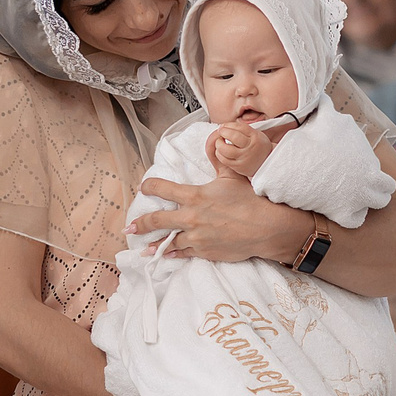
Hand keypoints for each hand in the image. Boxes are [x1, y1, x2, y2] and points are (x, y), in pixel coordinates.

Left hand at [131, 171, 308, 262]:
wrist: (265, 227)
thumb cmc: (250, 199)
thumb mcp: (231, 176)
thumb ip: (218, 161)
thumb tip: (214, 140)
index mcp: (195, 196)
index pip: (163, 189)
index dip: (150, 187)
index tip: (144, 188)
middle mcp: (191, 217)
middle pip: (157, 221)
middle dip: (141, 224)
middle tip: (130, 228)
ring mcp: (197, 237)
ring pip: (169, 241)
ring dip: (155, 245)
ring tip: (144, 248)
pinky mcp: (205, 251)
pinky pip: (184, 253)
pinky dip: (174, 254)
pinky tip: (166, 256)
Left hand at [207, 120, 275, 179]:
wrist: (266, 163)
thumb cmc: (258, 147)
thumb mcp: (256, 135)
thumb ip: (243, 129)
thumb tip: (225, 126)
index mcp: (255, 137)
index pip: (240, 127)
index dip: (229, 125)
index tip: (224, 125)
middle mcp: (250, 147)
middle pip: (234, 137)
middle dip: (224, 132)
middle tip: (220, 131)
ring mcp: (244, 158)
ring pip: (226, 150)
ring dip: (219, 143)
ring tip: (219, 141)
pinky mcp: (238, 166)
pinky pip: (224, 160)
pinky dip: (219, 153)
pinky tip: (220, 150)